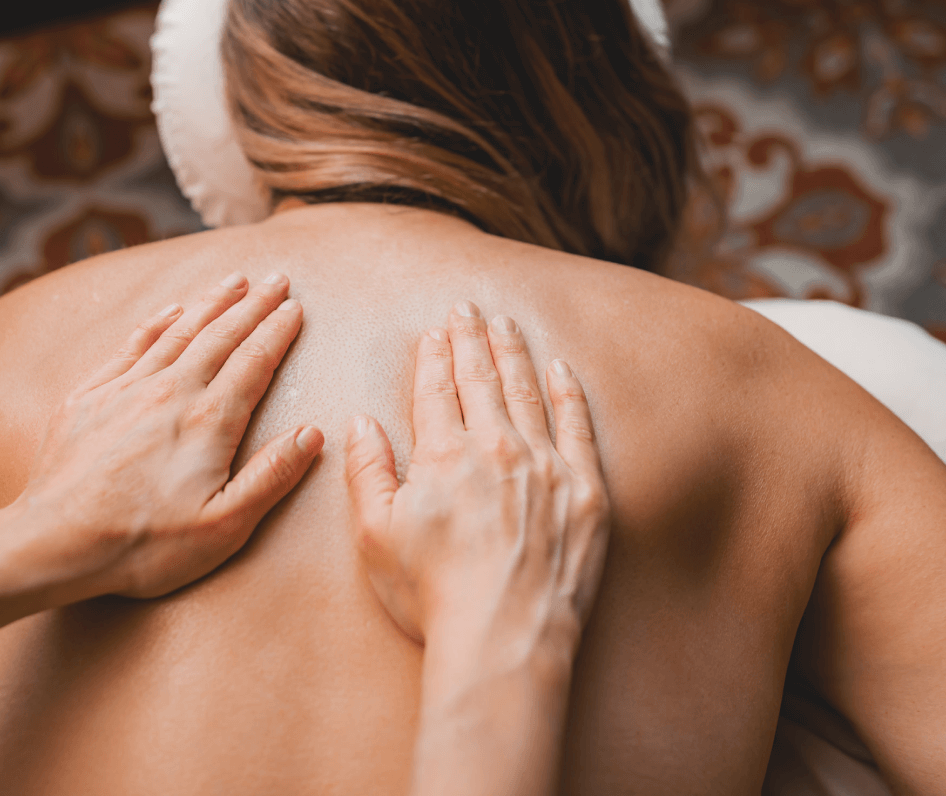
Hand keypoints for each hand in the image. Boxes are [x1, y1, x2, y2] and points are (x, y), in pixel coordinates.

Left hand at [18, 271, 322, 599]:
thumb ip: (271, 477)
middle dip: (253, 304)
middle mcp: (170, 393)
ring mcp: (126, 390)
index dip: (278, 331)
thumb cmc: (142, 545)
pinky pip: (131, 346)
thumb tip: (313, 434)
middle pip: (221, 336)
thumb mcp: (223, 528)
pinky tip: (170, 310)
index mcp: (208, 421)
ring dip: (211, 303)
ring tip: (234, 280)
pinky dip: (157, 323)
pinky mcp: (90, 398)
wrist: (52, 544)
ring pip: (179, 332)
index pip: (254, 361)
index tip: (296, 307)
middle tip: (277, 278)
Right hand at [344, 301, 608, 657]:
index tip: (434, 331)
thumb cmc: (433, 594)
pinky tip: (560, 368)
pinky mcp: (585, 490)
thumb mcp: (375, 535)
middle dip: (471, 338)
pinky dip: (569, 393)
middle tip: (467, 307)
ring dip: (514, 352)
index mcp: (444, 455)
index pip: (436, 390)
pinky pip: (578, 426)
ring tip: (506, 323)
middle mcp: (496, 447)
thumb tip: (360, 421)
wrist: (505, 638)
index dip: (433, 356)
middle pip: (481, 378)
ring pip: (527, 391)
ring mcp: (545, 465)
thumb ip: (367, 470)